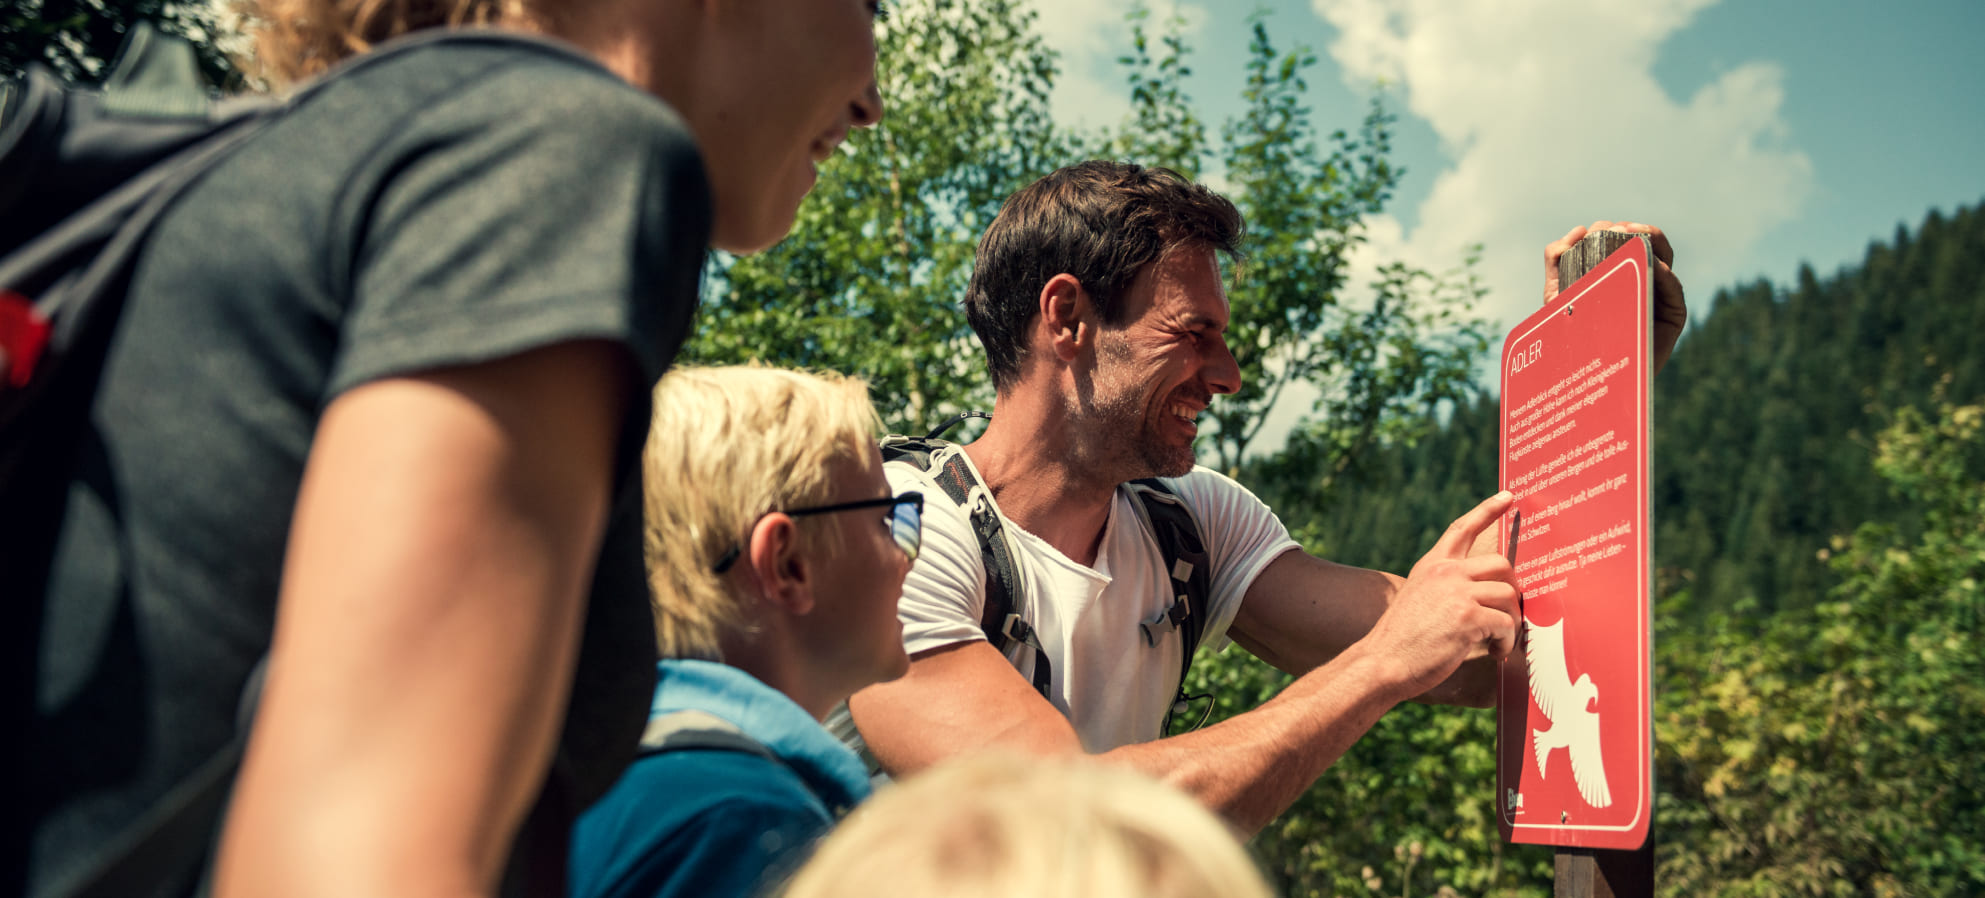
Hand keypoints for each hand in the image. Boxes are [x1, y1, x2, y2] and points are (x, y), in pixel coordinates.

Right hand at [1363, 492, 1520, 699]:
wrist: (1382, 662)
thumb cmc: (1402, 640)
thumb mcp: (1418, 598)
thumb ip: (1446, 587)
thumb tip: (1485, 594)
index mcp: (1432, 565)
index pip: (1463, 528)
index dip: (1488, 510)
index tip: (1509, 496)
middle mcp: (1445, 572)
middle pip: (1502, 565)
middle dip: (1512, 592)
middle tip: (1507, 615)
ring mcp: (1457, 592)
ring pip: (1508, 596)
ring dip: (1511, 623)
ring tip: (1498, 642)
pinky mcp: (1468, 617)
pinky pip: (1506, 624)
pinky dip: (1506, 642)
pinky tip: (1494, 653)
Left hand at [1544, 221, 1686, 373]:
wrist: (1584, 379)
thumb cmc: (1572, 336)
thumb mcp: (1557, 294)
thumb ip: (1557, 261)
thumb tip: (1577, 232)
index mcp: (1617, 275)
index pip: (1624, 244)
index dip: (1617, 230)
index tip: (1601, 228)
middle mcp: (1641, 283)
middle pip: (1648, 247)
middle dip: (1636, 231)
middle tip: (1618, 229)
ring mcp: (1659, 297)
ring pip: (1665, 261)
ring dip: (1653, 244)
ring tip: (1636, 237)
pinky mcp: (1673, 316)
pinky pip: (1674, 290)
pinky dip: (1664, 274)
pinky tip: (1651, 267)